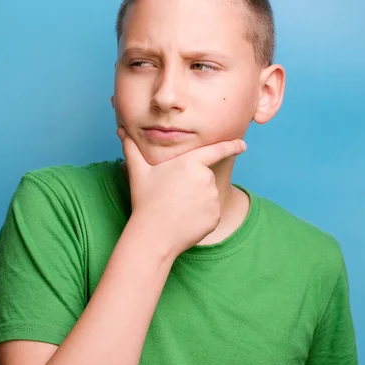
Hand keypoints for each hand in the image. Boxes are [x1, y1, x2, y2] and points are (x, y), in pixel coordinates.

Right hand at [116, 127, 246, 258]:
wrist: (153, 235)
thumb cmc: (145, 200)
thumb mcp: (138, 171)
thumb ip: (132, 148)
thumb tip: (120, 130)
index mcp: (190, 162)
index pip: (216, 150)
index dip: (232, 146)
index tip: (243, 144)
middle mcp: (206, 178)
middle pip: (204, 176)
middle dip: (192, 183)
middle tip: (173, 195)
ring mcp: (212, 198)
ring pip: (208, 195)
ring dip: (196, 200)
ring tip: (177, 208)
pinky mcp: (216, 216)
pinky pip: (211, 212)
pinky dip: (201, 215)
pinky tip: (185, 219)